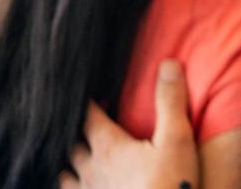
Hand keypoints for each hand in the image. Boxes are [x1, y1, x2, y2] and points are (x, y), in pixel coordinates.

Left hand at [61, 61, 200, 188]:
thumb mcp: (177, 140)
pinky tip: (77, 188)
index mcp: (108, 146)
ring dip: (66, 163)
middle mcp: (90, 169)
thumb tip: (168, 63)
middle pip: (70, 144)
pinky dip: (69, 188)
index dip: (88, 102)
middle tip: (78, 122)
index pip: (88, 116)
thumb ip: (170, 102)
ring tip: (72, 156)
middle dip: (72, 131)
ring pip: (63, 174)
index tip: (89, 92)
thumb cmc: (170, 186)